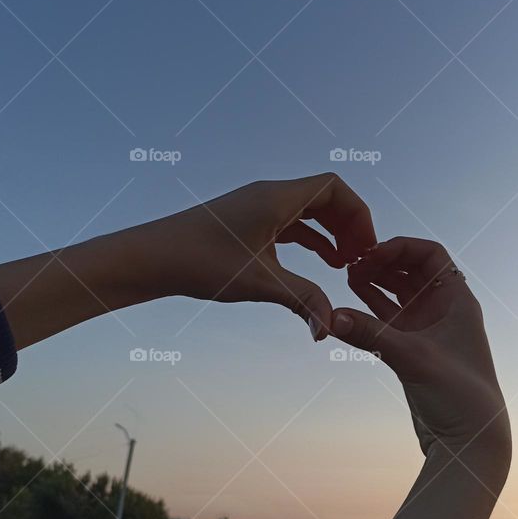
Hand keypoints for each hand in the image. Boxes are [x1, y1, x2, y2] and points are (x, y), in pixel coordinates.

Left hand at [0, 174, 375, 348]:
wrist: (152, 257)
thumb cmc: (200, 262)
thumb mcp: (258, 283)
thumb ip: (302, 300)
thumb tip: (331, 330)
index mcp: (276, 198)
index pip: (334, 188)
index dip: (358, 214)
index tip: (365, 247)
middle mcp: (269, 195)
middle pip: (324, 197)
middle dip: (348, 226)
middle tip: (361, 259)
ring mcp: (256, 207)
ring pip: (306, 211)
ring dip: (329, 233)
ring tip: (344, 265)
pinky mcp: (245, 221)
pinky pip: (289, 222)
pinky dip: (309, 239)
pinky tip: (316, 265)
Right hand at [329, 237, 510, 518]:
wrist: (469, 444)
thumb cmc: (459, 398)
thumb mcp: (413, 358)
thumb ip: (371, 334)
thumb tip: (331, 316)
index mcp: (458, 300)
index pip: (429, 254)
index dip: (399, 248)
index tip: (370, 255)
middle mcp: (445, 310)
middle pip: (411, 269)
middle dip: (382, 262)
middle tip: (352, 264)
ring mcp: (428, 329)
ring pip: (398, 293)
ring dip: (375, 282)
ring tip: (347, 275)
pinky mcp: (414, 350)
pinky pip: (389, 318)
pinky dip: (370, 307)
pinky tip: (348, 302)